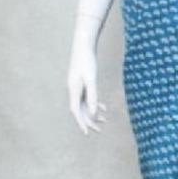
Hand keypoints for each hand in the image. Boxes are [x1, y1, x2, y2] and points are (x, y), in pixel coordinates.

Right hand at [67, 14, 106, 135]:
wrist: (83, 45)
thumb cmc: (87, 61)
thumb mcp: (91, 80)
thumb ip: (93, 97)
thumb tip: (94, 114)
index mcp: (73, 90)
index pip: (76, 111)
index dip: (82, 123)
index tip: (88, 133)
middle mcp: (73, 90)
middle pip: (80, 110)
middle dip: (89, 121)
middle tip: (99, 130)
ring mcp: (77, 86)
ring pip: (84, 104)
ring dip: (92, 114)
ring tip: (103, 121)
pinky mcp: (81, 82)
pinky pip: (87, 97)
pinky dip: (94, 104)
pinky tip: (103, 109)